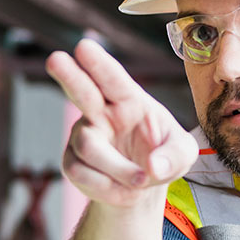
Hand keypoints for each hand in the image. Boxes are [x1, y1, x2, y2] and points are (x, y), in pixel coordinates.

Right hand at [48, 39, 198, 206]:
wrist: (140, 187)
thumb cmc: (162, 157)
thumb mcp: (183, 154)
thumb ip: (175, 157)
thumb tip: (152, 168)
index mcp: (128, 99)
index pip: (113, 78)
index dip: (98, 63)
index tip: (84, 47)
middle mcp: (100, 112)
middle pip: (81, 91)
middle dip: (69, 75)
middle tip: (55, 58)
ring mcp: (83, 136)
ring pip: (89, 146)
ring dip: (117, 169)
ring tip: (141, 182)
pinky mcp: (72, 163)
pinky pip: (82, 174)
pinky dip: (108, 188)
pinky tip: (123, 192)